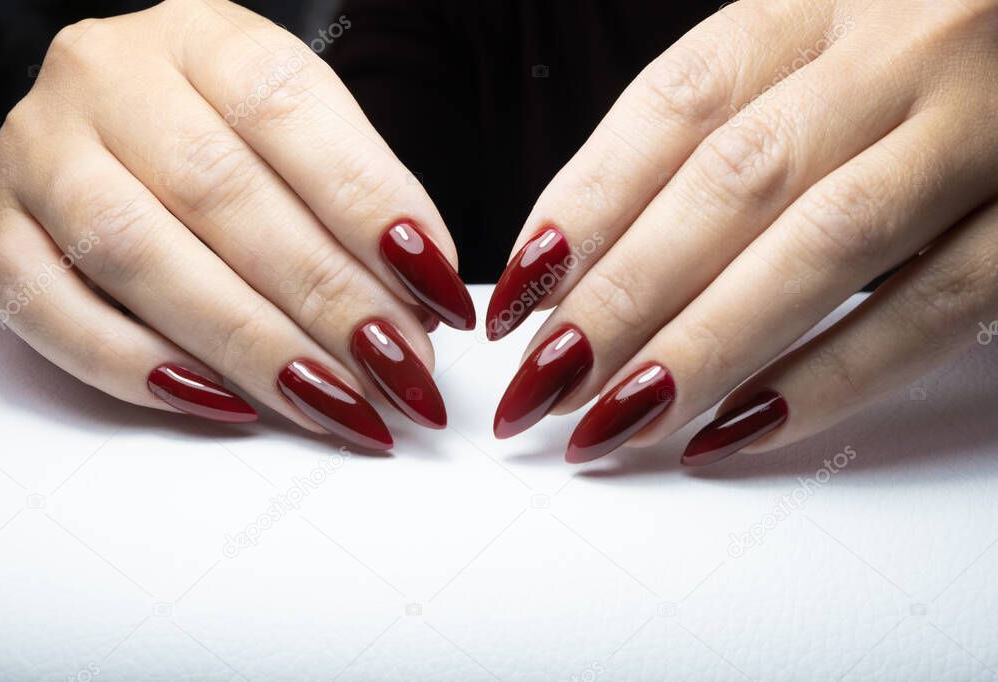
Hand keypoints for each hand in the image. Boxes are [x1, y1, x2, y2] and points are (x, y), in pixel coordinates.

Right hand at [0, 0, 474, 449]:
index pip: (289, 113)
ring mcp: (40, 155)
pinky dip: (141, 367)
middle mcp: (109, 80)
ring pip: (136, 256)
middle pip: (219, 195)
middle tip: (398, 370)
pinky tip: (226, 402)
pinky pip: (50, 310)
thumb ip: (362, 195)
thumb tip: (422, 300)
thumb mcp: (310, 128)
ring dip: (250, 344)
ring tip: (336, 401)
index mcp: (204, 38)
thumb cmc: (236, 131)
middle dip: (325, 299)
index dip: (370, 209)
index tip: (435, 293)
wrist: (125, 117)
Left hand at [489, 0, 997, 464]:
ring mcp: (982, 126)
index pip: (671, 103)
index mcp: (820, 1)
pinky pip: (933, 307)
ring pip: (820, 246)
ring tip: (616, 419)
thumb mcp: (821, 55)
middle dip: (621, 298)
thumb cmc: (925, 60)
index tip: (520, 297)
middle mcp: (900, 47)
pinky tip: (741, 427)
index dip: (582, 207)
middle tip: (546, 385)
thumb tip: (587, 262)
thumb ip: (726, 132)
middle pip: (730, 182)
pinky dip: (830, 377)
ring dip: (702, 347)